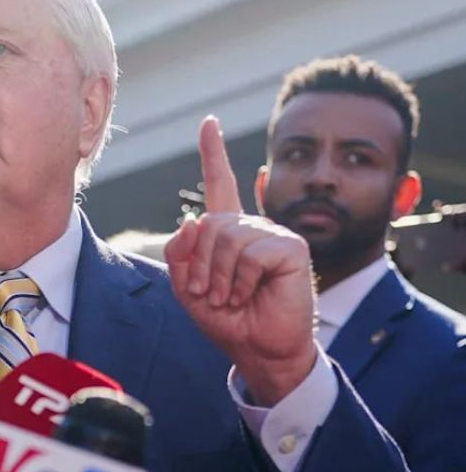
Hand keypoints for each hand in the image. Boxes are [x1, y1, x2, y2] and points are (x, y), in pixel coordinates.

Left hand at [165, 116, 317, 405]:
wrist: (258, 349)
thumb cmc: (227, 320)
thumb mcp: (188, 288)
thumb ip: (180, 255)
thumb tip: (191, 221)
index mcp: (229, 231)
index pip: (221, 184)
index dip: (213, 153)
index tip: (208, 123)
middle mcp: (252, 226)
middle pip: (208, 224)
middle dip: (198, 264)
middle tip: (208, 294)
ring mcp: (273, 233)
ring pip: (226, 238)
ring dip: (218, 276)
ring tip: (229, 297)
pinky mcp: (291, 247)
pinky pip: (250, 253)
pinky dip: (241, 280)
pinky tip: (250, 294)